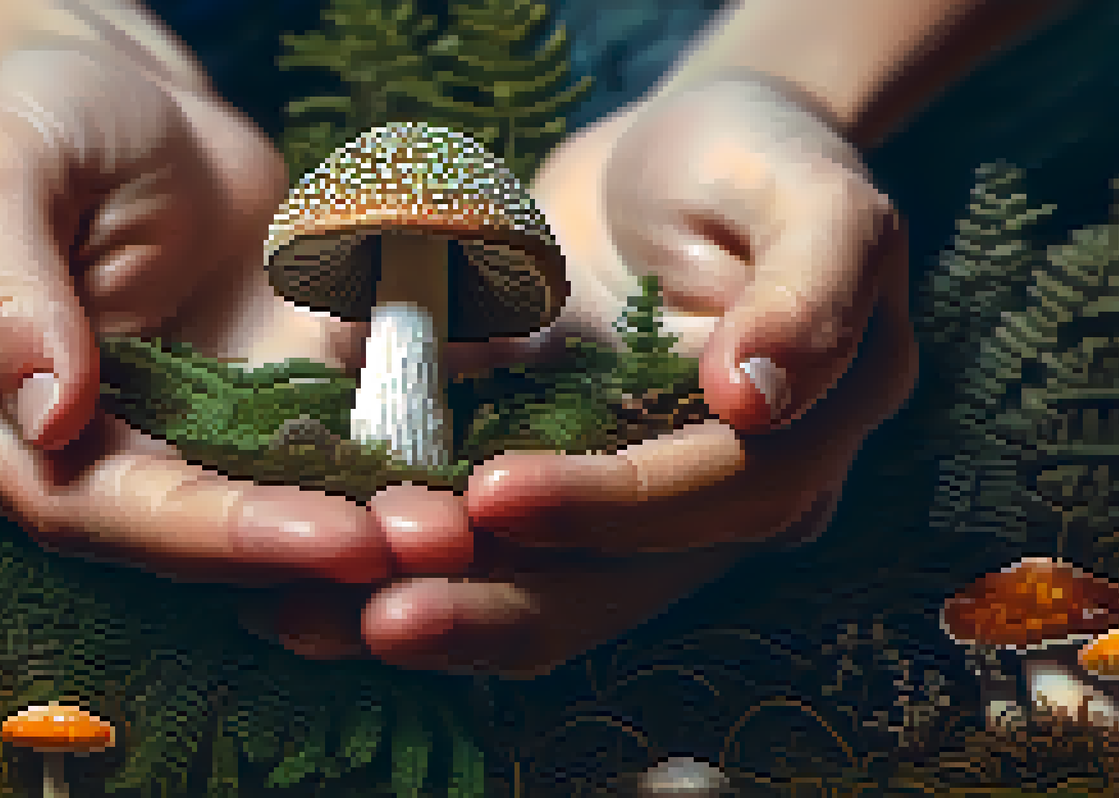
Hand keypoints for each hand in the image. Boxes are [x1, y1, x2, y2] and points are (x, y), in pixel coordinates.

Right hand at [0, 40, 398, 585]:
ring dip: (345, 521)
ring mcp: (159, 427)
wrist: (123, 92)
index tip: (313, 536)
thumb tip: (44, 416)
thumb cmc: (35, 111)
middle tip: (415, 547)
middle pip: (176, 529)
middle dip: (295, 547)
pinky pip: (298, 445)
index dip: (196, 532)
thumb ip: (4, 286)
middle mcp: (69, 442)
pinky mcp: (236, 402)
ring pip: (247, 504)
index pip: (75, 503)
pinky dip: (366, 461)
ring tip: (449, 526)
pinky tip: (445, 467)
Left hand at [260, 74, 918, 675]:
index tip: (494, 495)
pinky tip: (308, 599)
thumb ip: (810, 285)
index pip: (711, 495)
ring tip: (315, 627)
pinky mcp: (551, 500)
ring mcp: (626, 517)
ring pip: (538, 596)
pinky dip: (403, 574)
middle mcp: (716, 507)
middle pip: (612, 585)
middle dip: (494, 607)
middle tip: (382, 620)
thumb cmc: (753, 160)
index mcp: (799, 442)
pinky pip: (482, 558)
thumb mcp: (809, 192)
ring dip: (434, 616)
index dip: (607, 505)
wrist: (674, 165)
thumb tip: (755, 399)